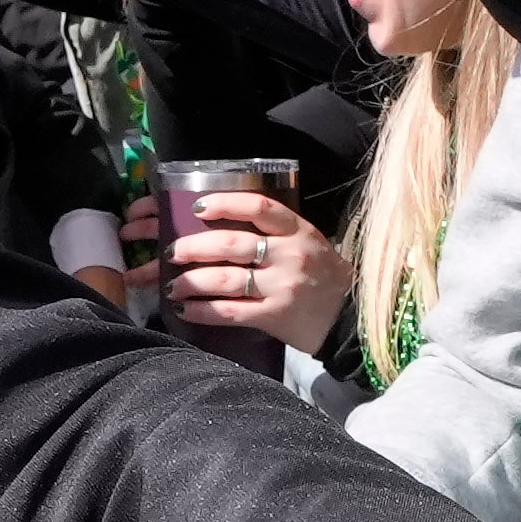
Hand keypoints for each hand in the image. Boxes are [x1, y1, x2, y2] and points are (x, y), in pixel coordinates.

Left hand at [164, 187, 352, 349]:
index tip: (198, 207)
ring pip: (225, 279)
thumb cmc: (322, 276)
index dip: (225, 203)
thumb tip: (220, 225)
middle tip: (171, 252)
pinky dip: (202, 311)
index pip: (258, 206)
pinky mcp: (275, 316)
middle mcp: (290, 254)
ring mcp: (282, 286)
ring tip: (171, 285)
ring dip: (190, 282)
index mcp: (298, 230)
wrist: (350, 318)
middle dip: (192, 247)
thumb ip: (274, 233)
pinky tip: (184, 310)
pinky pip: (230, 312)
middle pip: (231, 243)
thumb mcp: (308, 243)